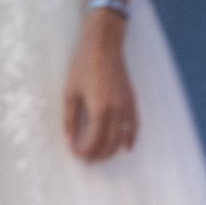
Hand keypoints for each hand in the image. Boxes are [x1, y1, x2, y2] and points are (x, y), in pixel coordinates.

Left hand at [64, 10, 137, 161]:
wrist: (104, 45)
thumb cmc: (84, 66)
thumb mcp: (70, 93)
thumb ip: (70, 120)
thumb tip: (70, 140)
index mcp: (99, 109)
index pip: (94, 141)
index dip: (84, 151)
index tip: (75, 152)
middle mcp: (117, 110)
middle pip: (109, 143)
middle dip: (97, 155)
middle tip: (86, 158)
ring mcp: (127, 105)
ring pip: (123, 137)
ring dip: (112, 150)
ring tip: (101, 155)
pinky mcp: (132, 99)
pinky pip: (135, 124)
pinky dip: (131, 138)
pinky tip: (126, 147)